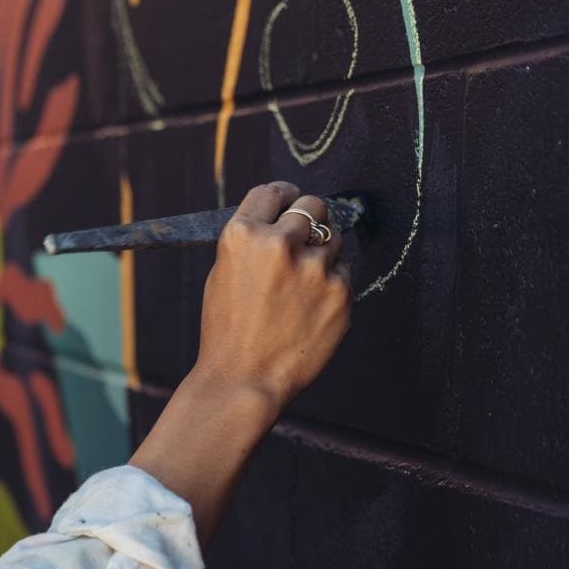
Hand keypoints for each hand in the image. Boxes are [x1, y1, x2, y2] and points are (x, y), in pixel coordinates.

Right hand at [195, 181, 352, 410]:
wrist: (244, 376)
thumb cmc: (227, 328)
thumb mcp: (223, 272)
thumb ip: (253, 240)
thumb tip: (284, 217)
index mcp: (242, 234)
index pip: (273, 192)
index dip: (285, 196)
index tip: (292, 201)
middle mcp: (278, 243)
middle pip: (313, 206)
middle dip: (311, 218)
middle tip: (305, 238)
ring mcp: (314, 268)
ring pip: (334, 239)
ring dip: (323, 254)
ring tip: (302, 285)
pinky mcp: (340, 292)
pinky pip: (344, 272)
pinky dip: (332, 285)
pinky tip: (311, 307)